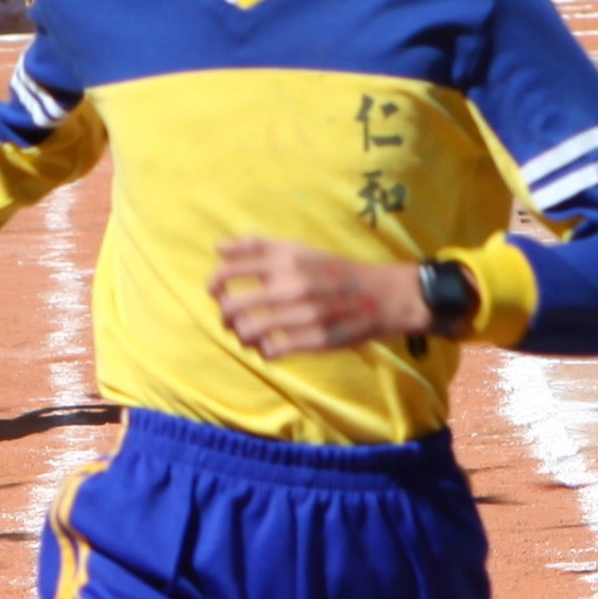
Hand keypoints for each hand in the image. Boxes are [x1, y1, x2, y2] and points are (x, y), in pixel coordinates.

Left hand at [208, 238, 436, 358]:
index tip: (214, 292)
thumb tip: (218, 248)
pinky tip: (269, 347)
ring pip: (248, 331)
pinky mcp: (315, 339)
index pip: (229, 271)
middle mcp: (292, 285)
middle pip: (232, 306)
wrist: (384, 295)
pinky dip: (263, 352)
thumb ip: (258, 247)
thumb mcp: (300, 250)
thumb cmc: (333, 272)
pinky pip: (271, 351)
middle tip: (230, 319)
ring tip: (248, 335)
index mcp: (285, 260)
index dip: (213, 284)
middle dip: (224, 316)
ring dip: (242, 336)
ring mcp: (303, 313)